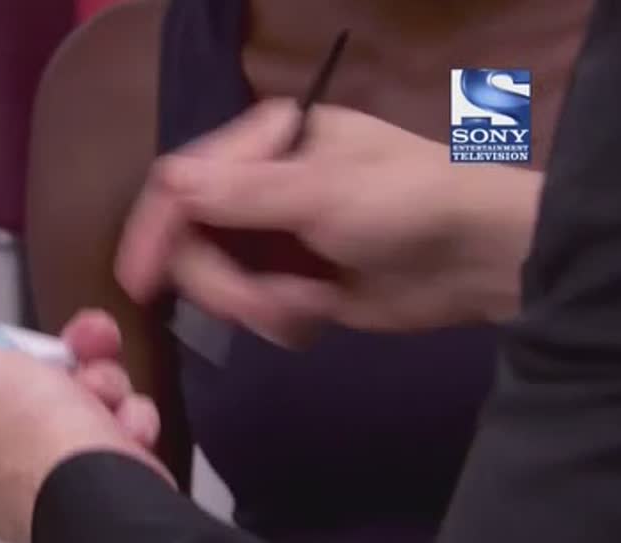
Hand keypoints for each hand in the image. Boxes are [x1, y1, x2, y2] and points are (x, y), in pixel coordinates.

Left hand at [0, 309, 168, 542]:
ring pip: (74, 405)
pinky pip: (109, 437)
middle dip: (60, 363)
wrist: (102, 489)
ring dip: (100, 386)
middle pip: (21, 389)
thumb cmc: (24, 438)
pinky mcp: (89, 488)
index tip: (5, 342)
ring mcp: (40, 482)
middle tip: (73, 355)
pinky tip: (124, 427)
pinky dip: (125, 424)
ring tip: (105, 393)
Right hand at [116, 99, 541, 346]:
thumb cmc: (408, 205)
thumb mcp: (322, 193)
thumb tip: (165, 185)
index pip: (182, 184)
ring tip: (312, 306)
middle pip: (193, 241)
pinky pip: (252, 312)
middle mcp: (260, 186)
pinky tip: (323, 314)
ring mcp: (275, 238)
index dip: (155, 231)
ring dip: (259, 305)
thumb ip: (239, 194)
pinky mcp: (293, 284)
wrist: (482, 261)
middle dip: (226, 282)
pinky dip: (281, 321)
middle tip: (267, 304)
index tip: (139, 281)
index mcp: (265, 142)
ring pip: (219, 283)